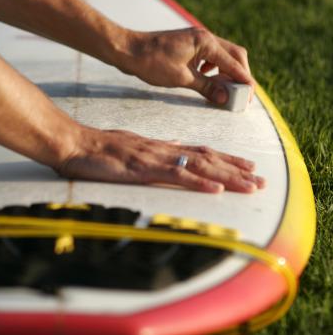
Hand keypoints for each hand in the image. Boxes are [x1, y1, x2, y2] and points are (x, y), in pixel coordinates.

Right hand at [56, 128, 264, 192]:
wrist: (74, 144)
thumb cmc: (96, 149)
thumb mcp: (129, 146)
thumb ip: (153, 149)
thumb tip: (174, 148)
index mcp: (159, 147)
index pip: (199, 152)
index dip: (225, 159)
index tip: (247, 166)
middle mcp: (162, 150)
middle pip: (207, 158)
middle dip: (236, 170)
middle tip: (261, 180)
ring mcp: (154, 158)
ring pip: (198, 167)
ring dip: (227, 177)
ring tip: (251, 185)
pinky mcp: (142, 169)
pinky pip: (175, 176)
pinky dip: (199, 183)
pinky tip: (216, 190)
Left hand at [118, 28, 254, 103]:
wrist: (129, 51)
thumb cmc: (152, 63)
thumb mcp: (181, 79)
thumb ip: (206, 87)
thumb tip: (225, 98)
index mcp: (206, 42)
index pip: (233, 63)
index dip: (243, 81)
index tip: (249, 96)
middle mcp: (205, 37)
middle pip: (234, 55)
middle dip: (239, 75)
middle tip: (241, 95)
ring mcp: (197, 40)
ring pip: (222, 55)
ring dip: (227, 72)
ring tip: (226, 90)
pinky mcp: (189, 45)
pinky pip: (209, 56)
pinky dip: (213, 68)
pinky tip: (207, 80)